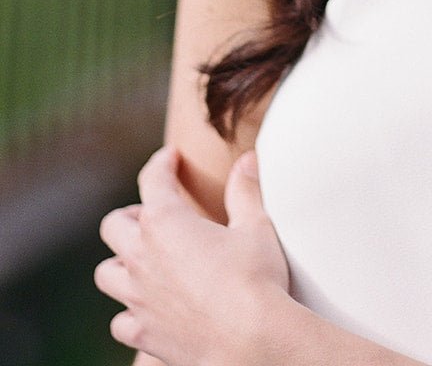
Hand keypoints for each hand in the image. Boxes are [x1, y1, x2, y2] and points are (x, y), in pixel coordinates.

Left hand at [95, 145, 290, 365]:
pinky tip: (150, 308)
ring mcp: (137, 299)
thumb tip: (247, 160)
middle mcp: (141, 258)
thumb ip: (245, 190)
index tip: (171, 158)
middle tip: (154, 215)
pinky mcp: (143, 334)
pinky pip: (121, 321)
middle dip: (131, 216)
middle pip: (114, 226)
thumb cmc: (254, 279)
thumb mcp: (255, 226)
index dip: (162, 163)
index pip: (153, 179)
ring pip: (107, 274)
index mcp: (166, 222)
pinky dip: (131, 312)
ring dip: (122, 263)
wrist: (250, 341)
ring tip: (145, 261)